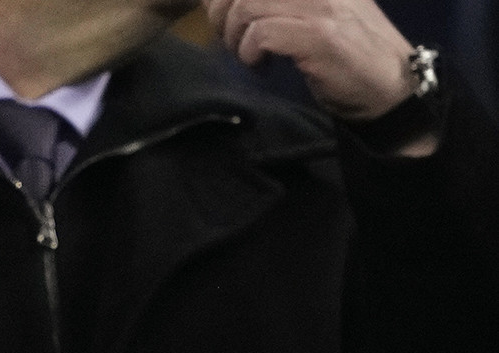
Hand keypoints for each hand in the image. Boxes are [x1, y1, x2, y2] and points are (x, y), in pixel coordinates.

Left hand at [201, 0, 416, 119]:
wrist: (394, 86)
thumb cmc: (349, 53)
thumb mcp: (315, 14)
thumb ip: (280, 3)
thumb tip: (226, 2)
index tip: (217, 14)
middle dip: (220, 14)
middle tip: (227, 39)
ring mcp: (321, 7)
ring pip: (247, 7)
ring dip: (234, 37)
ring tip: (246, 56)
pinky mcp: (319, 36)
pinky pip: (261, 33)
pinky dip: (250, 53)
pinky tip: (260, 67)